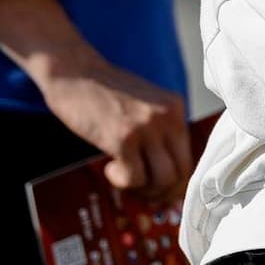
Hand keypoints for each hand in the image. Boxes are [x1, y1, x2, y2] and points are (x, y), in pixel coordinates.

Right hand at [35, 53, 191, 203]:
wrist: (74, 72)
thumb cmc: (105, 92)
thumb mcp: (145, 105)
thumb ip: (160, 132)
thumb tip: (169, 177)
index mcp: (175, 107)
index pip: (190, 157)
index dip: (175, 181)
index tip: (160, 189)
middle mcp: (167, 116)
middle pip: (181, 173)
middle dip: (163, 193)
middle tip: (143, 193)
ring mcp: (146, 127)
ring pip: (162, 180)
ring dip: (144, 190)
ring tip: (126, 179)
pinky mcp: (123, 138)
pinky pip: (134, 178)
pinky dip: (122, 181)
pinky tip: (110, 167)